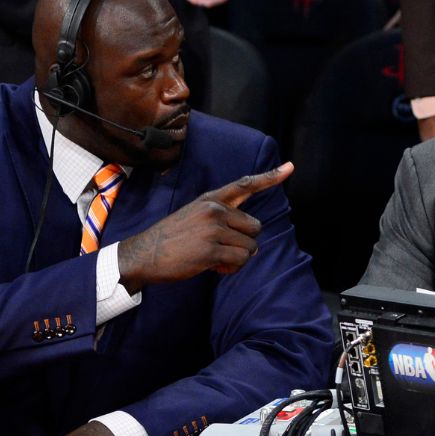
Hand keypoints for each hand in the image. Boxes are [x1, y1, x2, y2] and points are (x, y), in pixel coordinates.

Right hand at [118, 163, 292, 291]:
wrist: (144, 254)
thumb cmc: (172, 238)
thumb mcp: (195, 215)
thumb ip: (223, 217)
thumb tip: (252, 237)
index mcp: (211, 200)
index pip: (245, 185)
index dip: (270, 177)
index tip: (290, 168)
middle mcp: (214, 211)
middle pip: (256, 227)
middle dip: (245, 241)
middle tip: (223, 247)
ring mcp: (213, 230)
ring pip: (250, 247)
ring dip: (238, 258)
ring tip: (215, 258)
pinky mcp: (211, 250)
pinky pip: (240, 260)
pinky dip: (231, 267)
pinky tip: (214, 267)